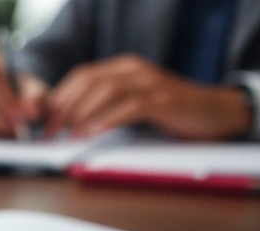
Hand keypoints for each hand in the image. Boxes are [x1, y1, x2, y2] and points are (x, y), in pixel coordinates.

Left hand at [45, 54, 252, 139]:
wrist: (216, 111)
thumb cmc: (171, 112)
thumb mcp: (133, 105)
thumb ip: (105, 107)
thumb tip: (68, 124)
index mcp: (124, 67)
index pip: (81, 76)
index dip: (58, 97)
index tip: (43, 122)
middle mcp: (135, 69)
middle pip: (89, 81)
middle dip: (64, 108)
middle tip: (49, 132)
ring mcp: (151, 82)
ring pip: (107, 90)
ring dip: (83, 113)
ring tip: (67, 134)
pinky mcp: (166, 99)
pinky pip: (132, 106)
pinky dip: (109, 118)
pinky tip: (94, 132)